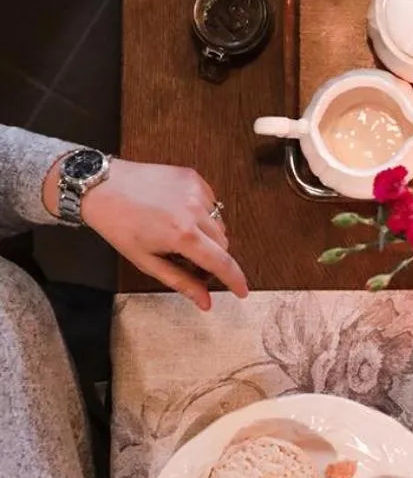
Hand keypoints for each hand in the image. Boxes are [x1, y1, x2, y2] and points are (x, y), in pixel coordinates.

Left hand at [44, 156, 247, 308]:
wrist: (103, 186)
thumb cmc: (119, 225)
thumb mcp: (146, 261)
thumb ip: (180, 282)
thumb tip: (205, 301)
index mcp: (182, 235)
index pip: (221, 262)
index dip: (236, 280)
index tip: (243, 291)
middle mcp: (194, 210)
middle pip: (223, 243)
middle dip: (212, 257)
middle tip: (188, 261)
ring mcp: (196, 190)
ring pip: (218, 223)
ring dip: (207, 235)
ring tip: (178, 234)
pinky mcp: (193, 176)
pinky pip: (210, 202)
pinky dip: (201, 213)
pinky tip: (177, 213)